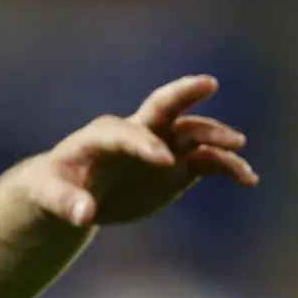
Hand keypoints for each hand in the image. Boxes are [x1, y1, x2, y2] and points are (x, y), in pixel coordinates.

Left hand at [0, 74, 257, 238]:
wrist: (70, 196)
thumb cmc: (52, 189)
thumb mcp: (49, 198)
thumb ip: (67, 204)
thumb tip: (84, 215)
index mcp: (102, 135)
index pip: (126, 133)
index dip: (143, 144)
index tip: (163, 161)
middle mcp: (137, 133)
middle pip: (164, 107)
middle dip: (184, 94)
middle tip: (208, 83)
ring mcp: (162, 146)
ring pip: (193, 134)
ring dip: (215, 138)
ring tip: (238, 148)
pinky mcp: (178, 166)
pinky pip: (207, 162)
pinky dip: (227, 168)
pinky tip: (247, 180)